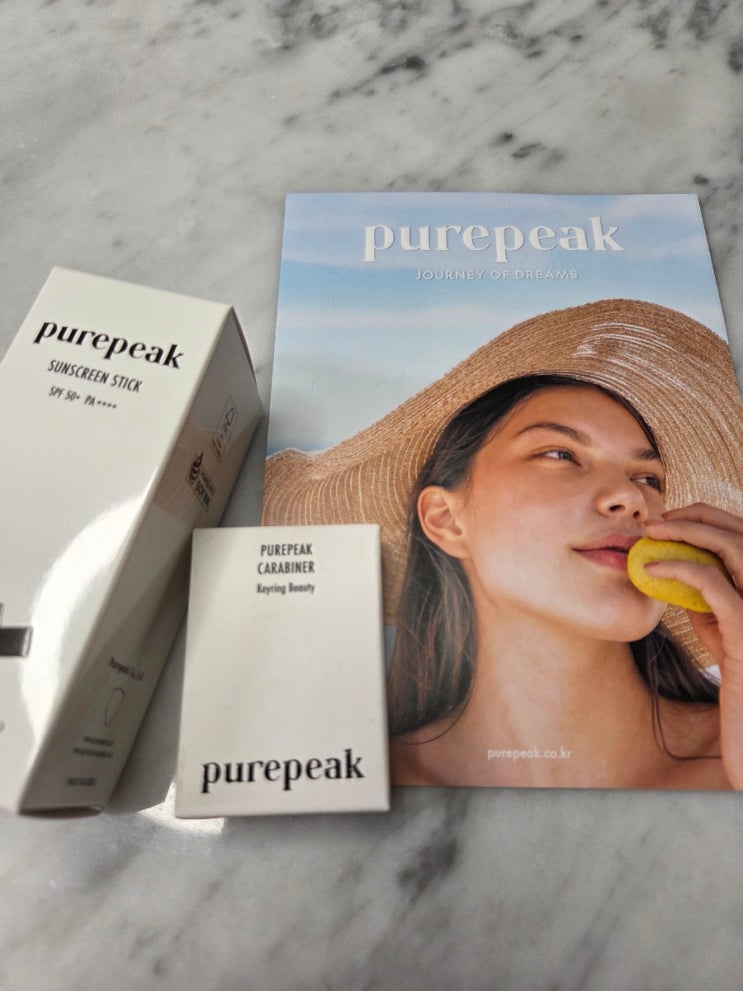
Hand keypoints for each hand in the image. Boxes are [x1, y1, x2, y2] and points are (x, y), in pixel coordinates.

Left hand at [643, 504, 742, 787]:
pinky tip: (649, 572)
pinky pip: (713, 584)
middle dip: (698, 517)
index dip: (711, 519)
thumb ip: (714, 607)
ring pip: (734, 548)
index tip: (672, 520)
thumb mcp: (727, 640)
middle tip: (656, 520)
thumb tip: (686, 576)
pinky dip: (678, 569)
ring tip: (651, 533)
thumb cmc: (740, 694)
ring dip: (689, 532)